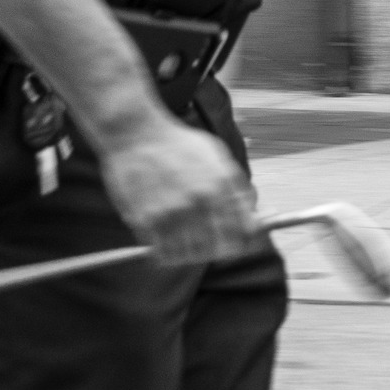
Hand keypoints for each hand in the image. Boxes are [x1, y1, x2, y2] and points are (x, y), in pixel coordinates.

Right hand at [98, 115, 257, 265]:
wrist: (135, 133)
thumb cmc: (178, 144)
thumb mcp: (217, 155)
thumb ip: (237, 187)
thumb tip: (254, 217)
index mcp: (220, 185)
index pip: (242, 232)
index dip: (242, 243)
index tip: (235, 244)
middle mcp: (198, 201)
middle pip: (217, 250)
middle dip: (216, 251)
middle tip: (207, 245)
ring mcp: (171, 213)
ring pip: (190, 257)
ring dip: (189, 254)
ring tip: (184, 242)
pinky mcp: (146, 220)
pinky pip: (162, 253)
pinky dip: (165, 253)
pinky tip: (164, 241)